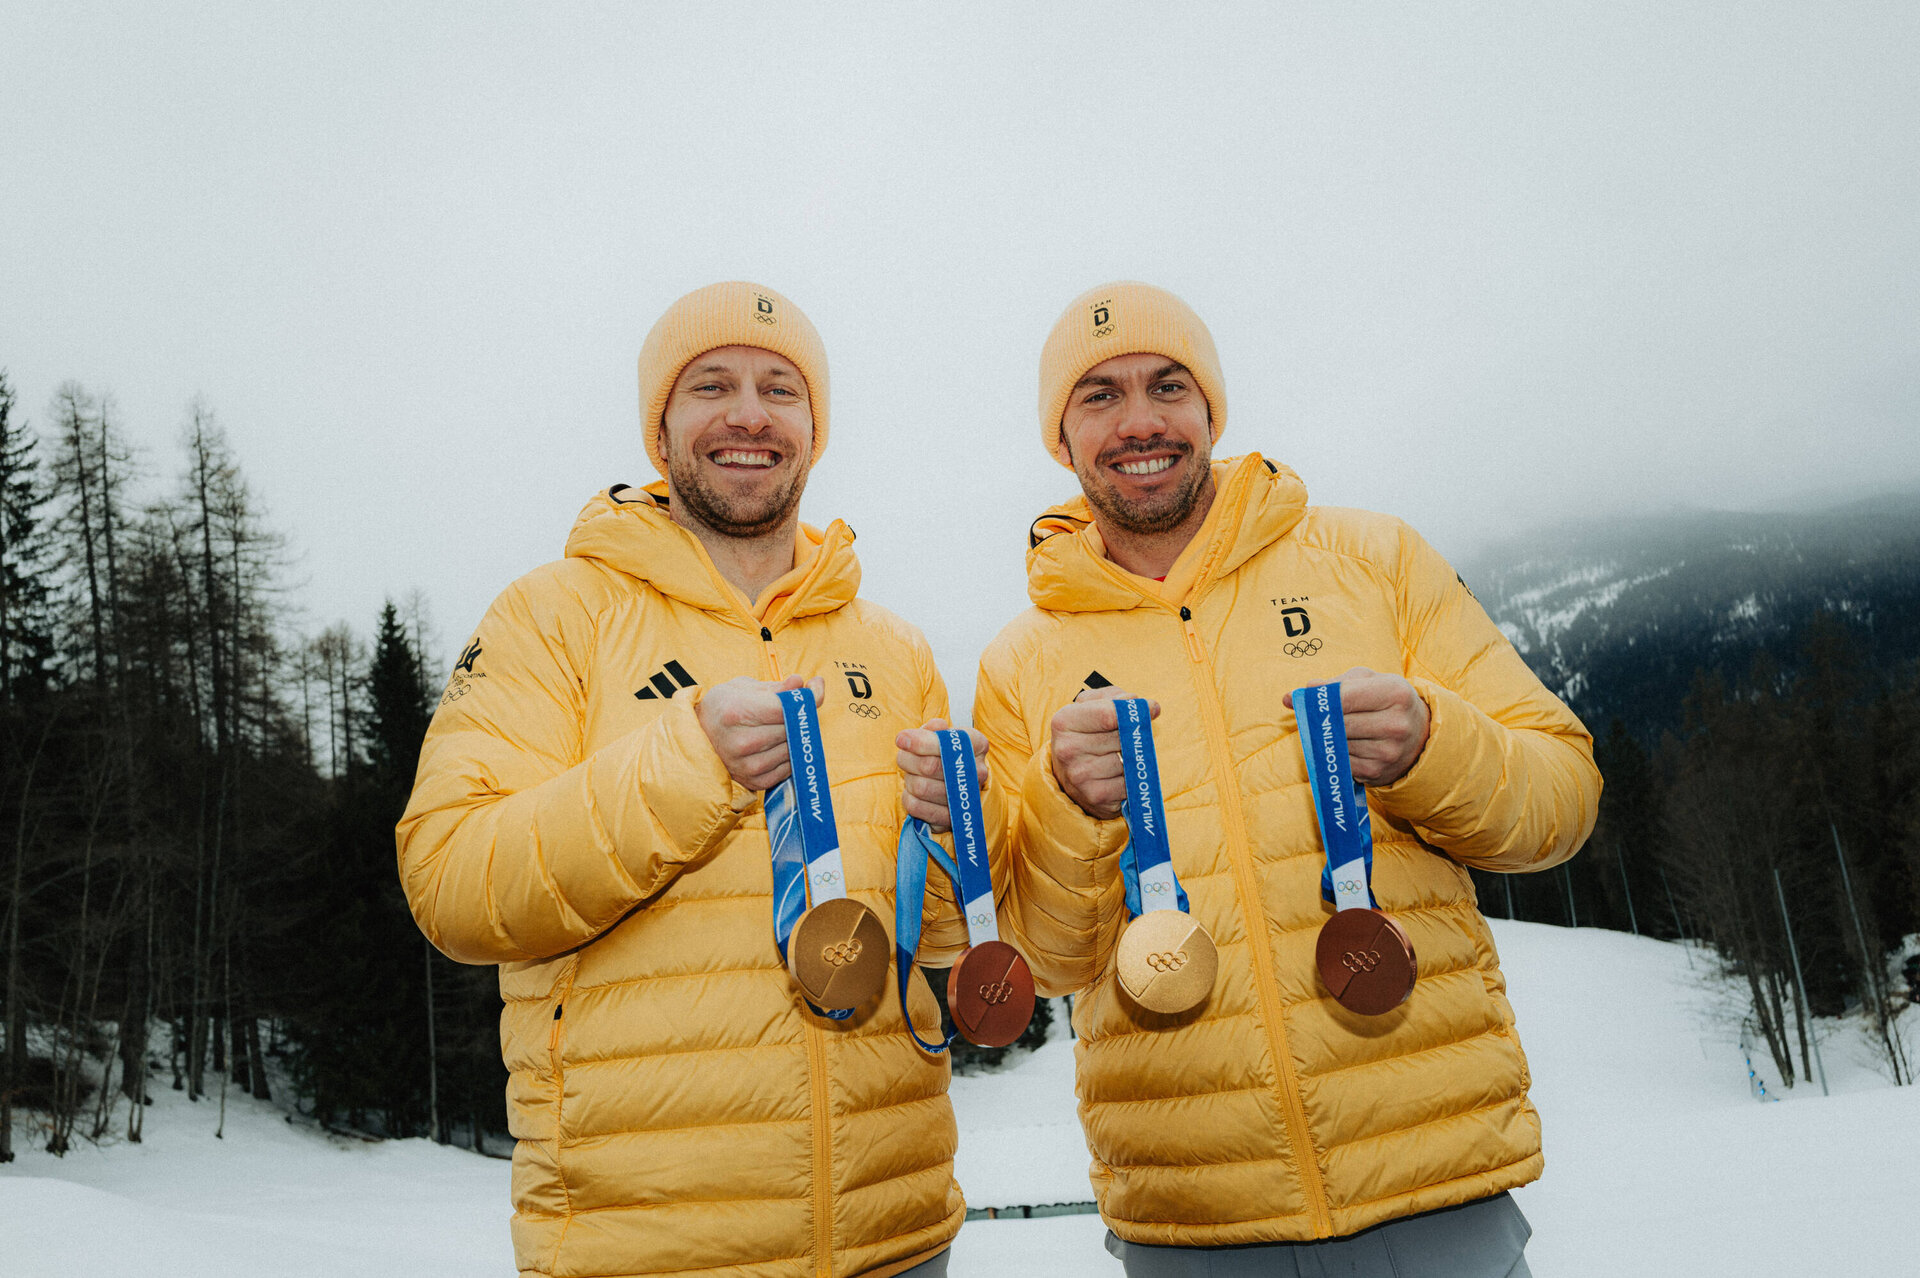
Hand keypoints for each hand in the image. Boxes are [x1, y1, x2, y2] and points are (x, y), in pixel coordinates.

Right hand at [696, 674, 826, 790]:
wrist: (698, 738)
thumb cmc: (723, 707)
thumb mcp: (743, 688)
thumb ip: (776, 687)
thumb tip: (801, 683)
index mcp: (737, 712)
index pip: (786, 708)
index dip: (807, 697)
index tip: (815, 687)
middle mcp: (742, 742)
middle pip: (792, 728)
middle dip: (801, 714)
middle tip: (797, 705)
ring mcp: (748, 765)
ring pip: (793, 747)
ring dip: (795, 735)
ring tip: (781, 725)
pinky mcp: (755, 781)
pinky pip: (789, 767)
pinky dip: (789, 754)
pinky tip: (777, 744)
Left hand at [895, 719, 990, 832]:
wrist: (959, 785)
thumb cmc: (947, 754)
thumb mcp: (943, 735)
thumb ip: (933, 730)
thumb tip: (927, 730)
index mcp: (976, 744)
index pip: (947, 743)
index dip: (920, 742)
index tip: (901, 739)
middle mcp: (976, 771)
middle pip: (930, 766)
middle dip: (908, 760)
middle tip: (903, 758)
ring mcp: (966, 797)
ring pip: (921, 787)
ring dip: (909, 779)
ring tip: (912, 775)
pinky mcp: (950, 818)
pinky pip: (917, 806)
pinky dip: (908, 797)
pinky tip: (913, 792)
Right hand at [1049, 688, 1159, 820]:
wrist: (1068, 777)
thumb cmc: (1085, 735)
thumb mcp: (1090, 708)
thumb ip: (1113, 698)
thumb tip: (1141, 704)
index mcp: (1064, 721)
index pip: (1108, 714)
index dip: (1135, 711)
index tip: (1152, 708)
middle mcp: (1068, 749)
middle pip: (1121, 737)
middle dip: (1132, 735)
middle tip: (1129, 736)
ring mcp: (1080, 776)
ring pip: (1128, 760)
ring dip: (1132, 758)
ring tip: (1119, 757)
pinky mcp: (1096, 796)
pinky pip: (1130, 783)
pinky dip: (1131, 779)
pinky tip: (1119, 776)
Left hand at [1283, 667, 1429, 785]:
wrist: (1419, 736)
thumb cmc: (1385, 702)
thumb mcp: (1368, 682)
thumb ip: (1333, 684)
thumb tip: (1291, 697)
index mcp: (1395, 693)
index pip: (1345, 696)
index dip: (1319, 698)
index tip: (1300, 699)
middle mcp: (1396, 724)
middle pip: (1339, 722)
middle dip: (1320, 719)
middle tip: (1309, 716)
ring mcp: (1388, 751)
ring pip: (1337, 743)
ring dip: (1328, 737)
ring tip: (1336, 729)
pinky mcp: (1377, 772)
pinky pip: (1340, 761)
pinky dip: (1336, 753)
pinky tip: (1345, 746)